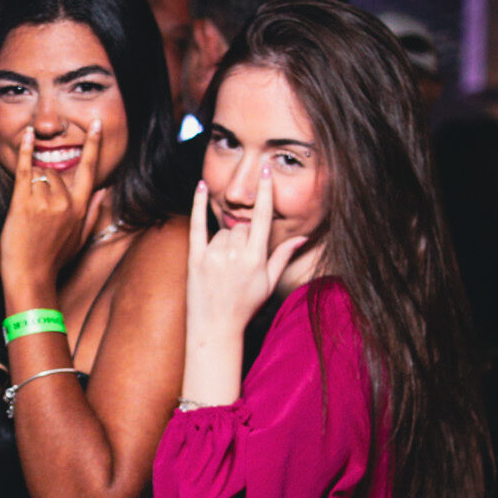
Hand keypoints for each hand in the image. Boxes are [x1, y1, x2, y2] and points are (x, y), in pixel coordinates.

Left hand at [0, 120, 105, 301]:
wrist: (30, 276)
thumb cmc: (54, 259)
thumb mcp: (80, 238)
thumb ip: (94, 212)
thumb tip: (106, 192)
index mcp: (80, 209)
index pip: (90, 170)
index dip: (94, 145)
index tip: (97, 125)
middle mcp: (65, 202)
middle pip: (55, 172)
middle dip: (45, 179)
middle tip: (35, 204)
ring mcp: (44, 202)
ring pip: (39, 173)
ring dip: (31, 181)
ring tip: (26, 207)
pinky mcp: (23, 203)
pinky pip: (25, 170)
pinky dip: (25, 151)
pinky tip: (25, 136)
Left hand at [187, 167, 307, 335]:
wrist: (215, 327)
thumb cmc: (245, 306)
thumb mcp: (269, 283)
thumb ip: (283, 256)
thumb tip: (302, 237)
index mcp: (256, 259)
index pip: (262, 217)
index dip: (266, 192)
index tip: (266, 170)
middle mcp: (235, 255)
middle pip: (240, 226)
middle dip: (243, 238)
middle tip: (239, 263)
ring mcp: (213, 256)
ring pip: (223, 231)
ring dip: (225, 242)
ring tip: (224, 267)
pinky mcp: (195, 258)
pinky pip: (197, 225)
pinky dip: (197, 205)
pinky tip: (200, 185)